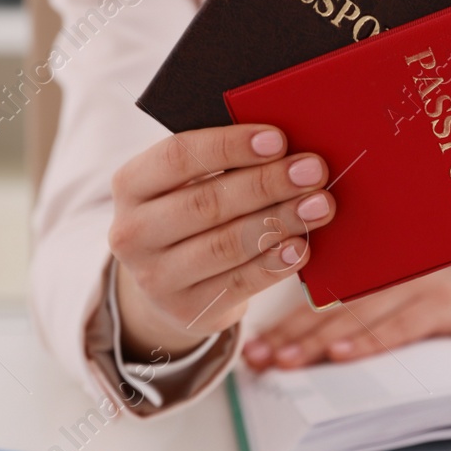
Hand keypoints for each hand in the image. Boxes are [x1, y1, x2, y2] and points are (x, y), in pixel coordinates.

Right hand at [108, 124, 333, 358]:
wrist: (169, 284)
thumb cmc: (192, 212)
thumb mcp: (188, 183)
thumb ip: (224, 162)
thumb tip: (287, 145)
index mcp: (131, 185)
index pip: (177, 156)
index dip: (229, 145)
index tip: (278, 139)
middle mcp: (133, 233)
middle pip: (207, 203)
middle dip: (267, 184)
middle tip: (313, 171)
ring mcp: (155, 278)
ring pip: (226, 245)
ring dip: (280, 221)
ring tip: (320, 205)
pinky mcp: (187, 310)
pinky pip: (238, 284)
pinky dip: (274, 264)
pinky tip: (301, 247)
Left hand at [242, 257, 450, 369]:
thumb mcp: (424, 314)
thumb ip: (386, 320)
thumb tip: (334, 350)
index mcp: (388, 281)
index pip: (329, 305)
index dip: (290, 327)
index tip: (255, 350)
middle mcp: (399, 279)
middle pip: (334, 310)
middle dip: (291, 336)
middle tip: (255, 360)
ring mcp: (424, 287)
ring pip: (360, 316)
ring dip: (318, 341)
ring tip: (283, 362)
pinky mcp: (450, 302)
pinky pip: (404, 325)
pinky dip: (372, 340)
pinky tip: (344, 354)